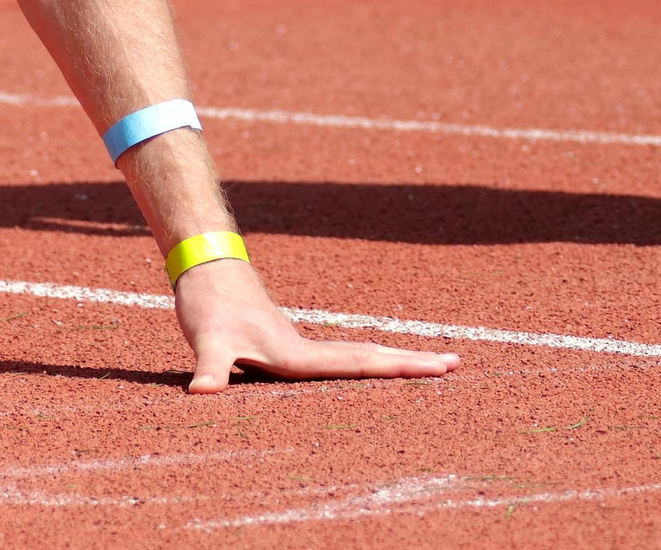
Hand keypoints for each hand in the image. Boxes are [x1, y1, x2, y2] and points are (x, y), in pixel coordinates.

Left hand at [174, 258, 458, 391]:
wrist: (204, 266)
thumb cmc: (207, 305)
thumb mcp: (207, 341)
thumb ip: (209, 369)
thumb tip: (202, 394)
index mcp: (298, 355)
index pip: (360, 364)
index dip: (400, 369)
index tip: (441, 367)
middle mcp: (306, 350)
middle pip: (370, 357)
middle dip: (412, 363)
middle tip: (457, 365)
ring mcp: (299, 346)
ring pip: (357, 356)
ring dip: (393, 361)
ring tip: (433, 365)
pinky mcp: (286, 345)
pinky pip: (337, 358)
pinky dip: (365, 363)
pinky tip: (372, 367)